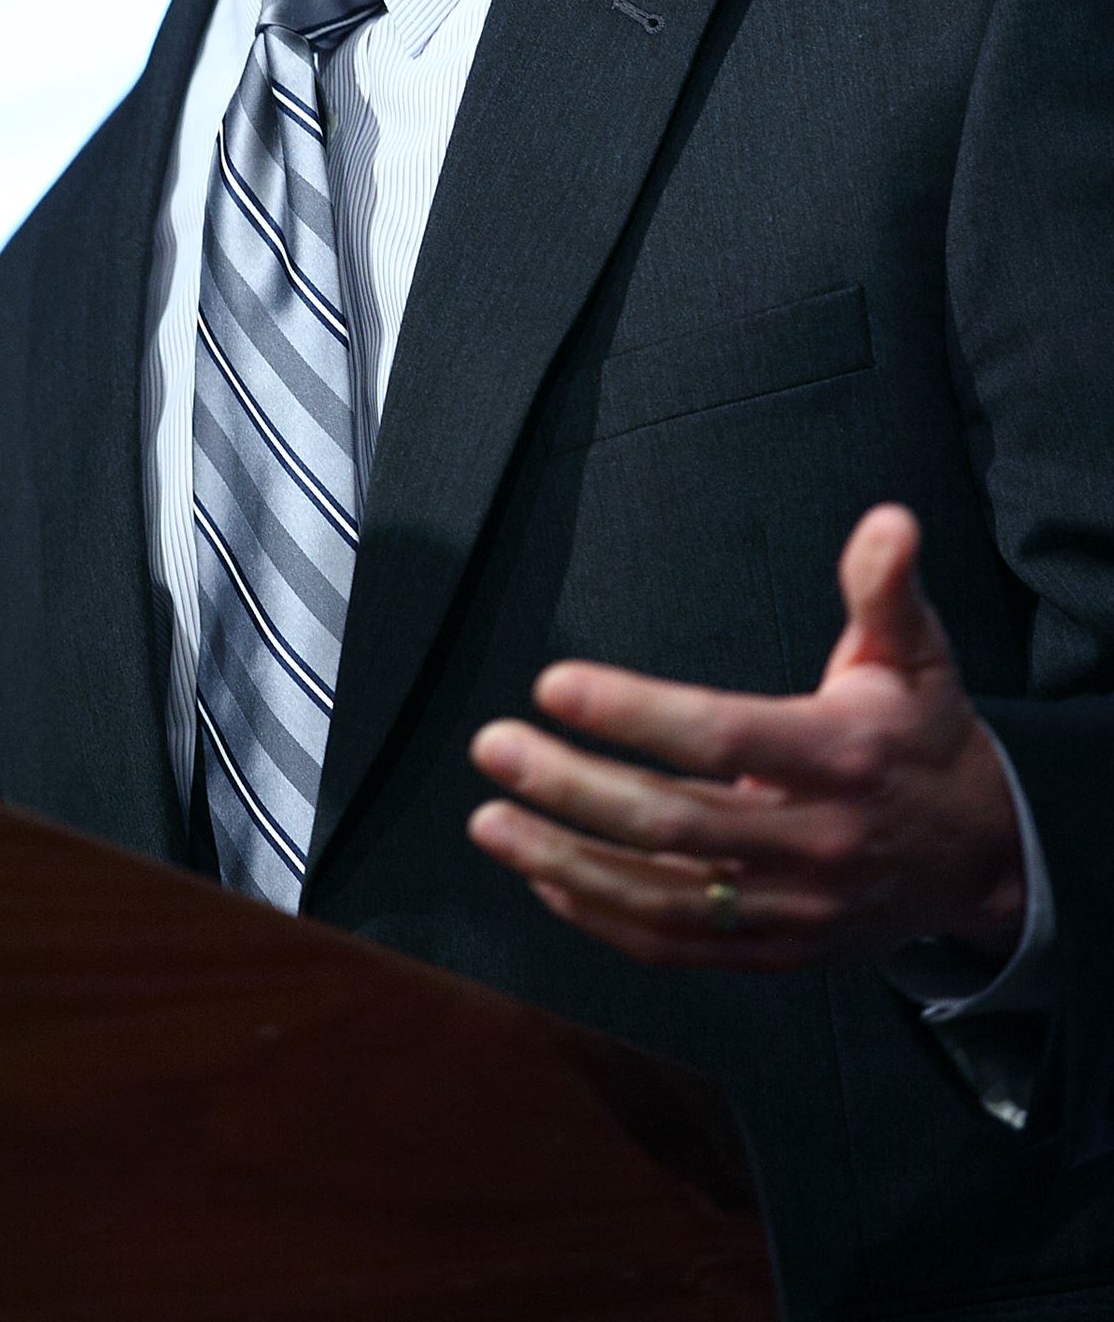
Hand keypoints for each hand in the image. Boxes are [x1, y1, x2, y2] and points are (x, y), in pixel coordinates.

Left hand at [466, 505, 1025, 971]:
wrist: (982, 854)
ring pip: (663, 896)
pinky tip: (543, 878)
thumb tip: (889, 519)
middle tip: (493, 746)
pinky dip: (603, 917)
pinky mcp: (781, 952)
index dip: (633, 713)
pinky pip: (678, 946)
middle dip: (571, 785)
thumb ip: (885, 588)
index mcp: (843, 756)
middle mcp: (818, 840)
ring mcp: (797, 908)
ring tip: (490, 820)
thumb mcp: (917, 654)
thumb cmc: (922, 734)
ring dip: (565, 861)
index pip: (722, 734)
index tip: (552, 683)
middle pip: (674, 820)